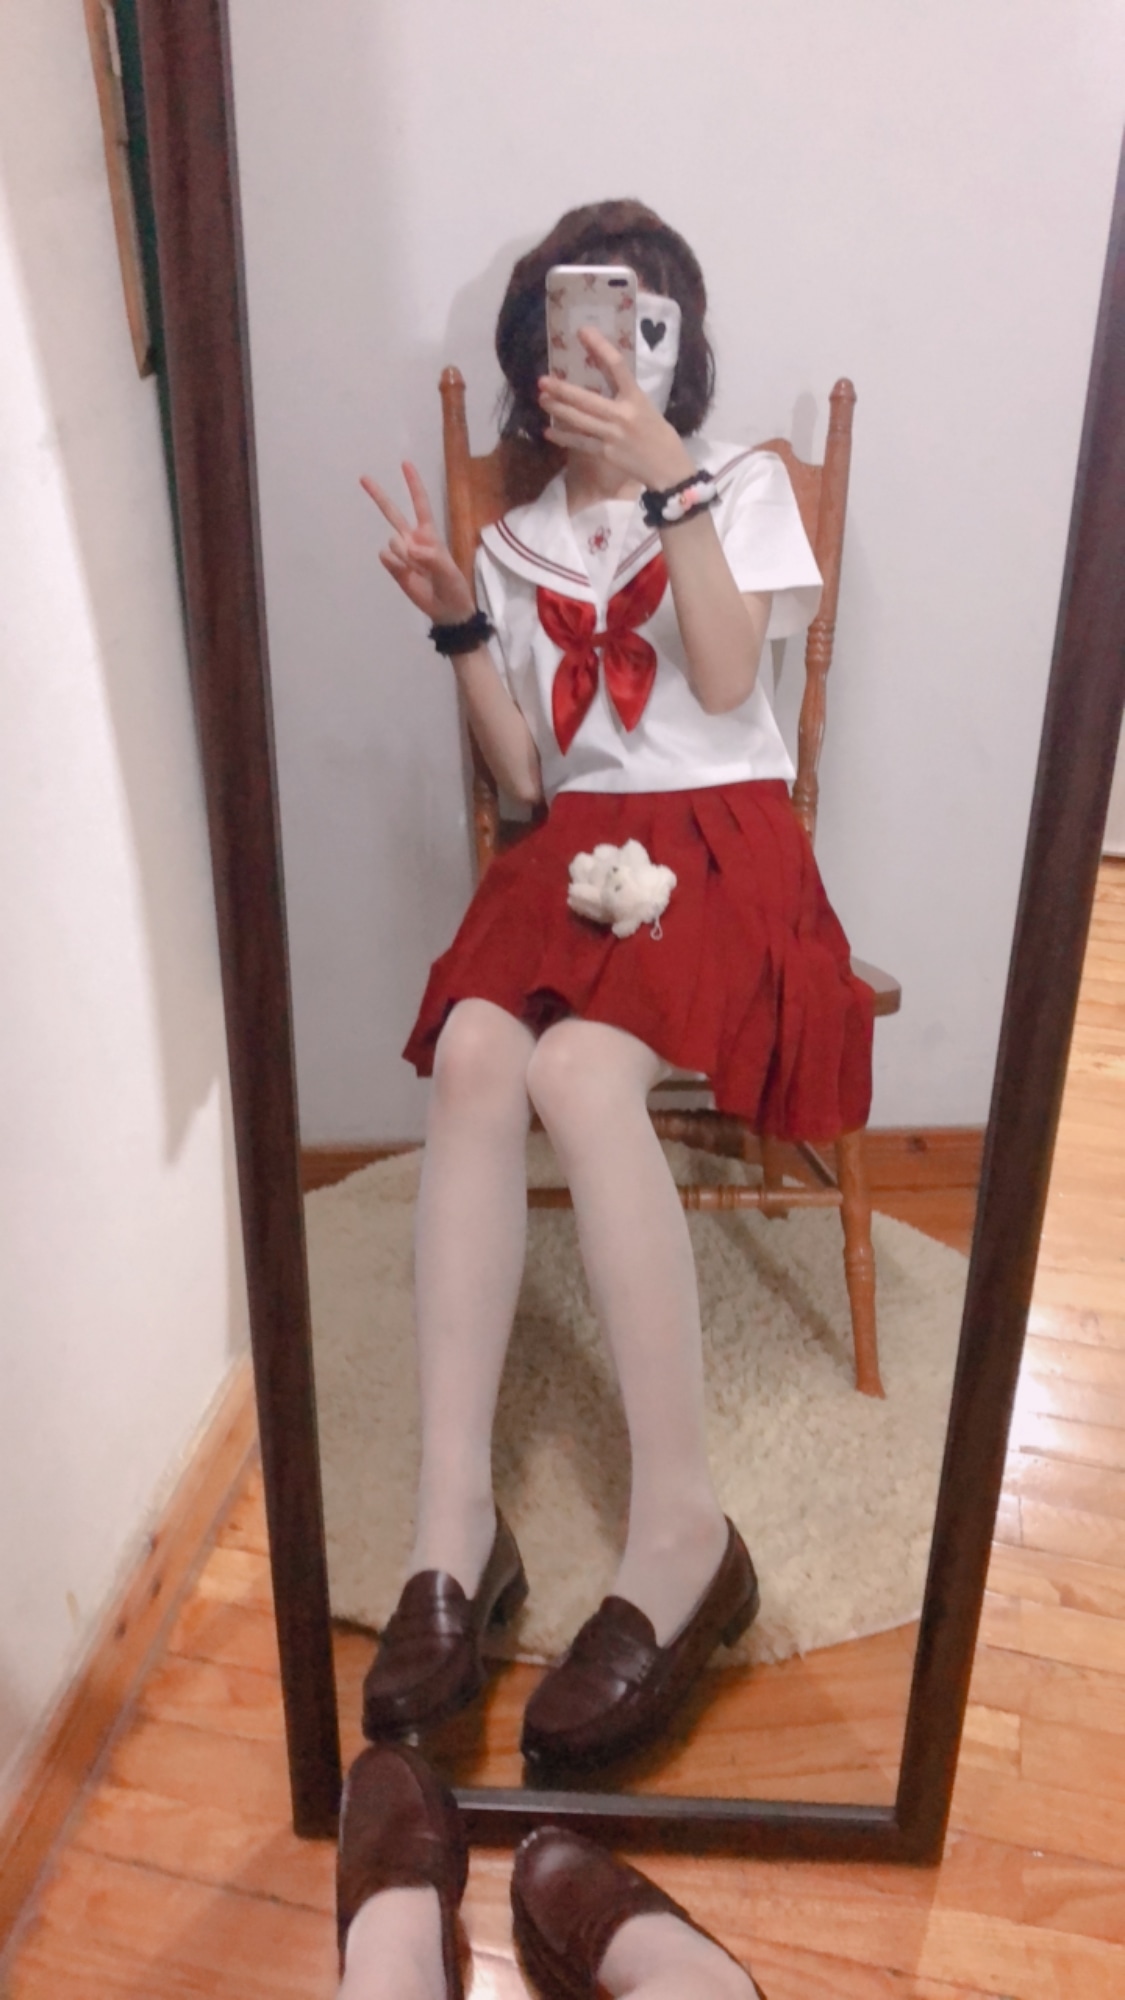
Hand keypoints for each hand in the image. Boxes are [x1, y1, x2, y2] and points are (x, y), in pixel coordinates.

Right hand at [359, 462, 475, 623]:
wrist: (446, 611)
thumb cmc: (453, 587)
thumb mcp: (449, 572)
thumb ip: (432, 557)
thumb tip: (410, 547)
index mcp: (429, 534)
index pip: (420, 505)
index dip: (413, 485)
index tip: (405, 464)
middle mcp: (413, 539)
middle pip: (392, 513)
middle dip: (379, 495)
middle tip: (363, 477)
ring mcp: (402, 553)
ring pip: (392, 541)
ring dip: (404, 556)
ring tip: (419, 571)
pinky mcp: (394, 567)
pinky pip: (386, 558)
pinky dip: (395, 566)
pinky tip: (408, 575)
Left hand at [538, 327, 694, 490]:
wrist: (669, 469)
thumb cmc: (658, 434)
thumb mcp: (645, 406)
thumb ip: (624, 394)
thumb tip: (601, 376)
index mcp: (636, 397)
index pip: (616, 366)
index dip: (599, 347)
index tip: (583, 331)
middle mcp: (623, 414)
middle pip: (587, 398)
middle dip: (562, 390)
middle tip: (542, 381)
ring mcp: (613, 435)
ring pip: (579, 420)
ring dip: (558, 410)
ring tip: (542, 400)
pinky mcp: (607, 453)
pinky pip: (580, 443)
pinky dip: (563, 437)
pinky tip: (549, 431)